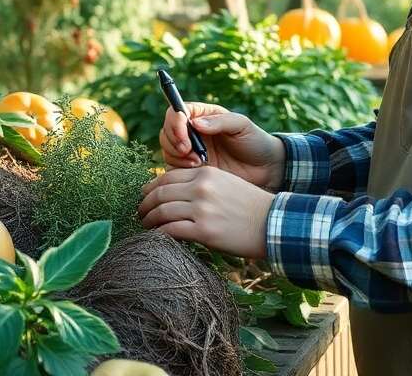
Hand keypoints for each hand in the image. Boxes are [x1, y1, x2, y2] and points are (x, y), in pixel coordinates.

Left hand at [138, 166, 274, 259]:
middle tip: (139, 213)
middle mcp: (200, 187)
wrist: (272, 223)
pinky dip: (159, 234)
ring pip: (161, 212)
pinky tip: (156, 238)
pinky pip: (170, 231)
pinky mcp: (204, 231)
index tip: (145, 196)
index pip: (167, 177)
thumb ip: (201, 184)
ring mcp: (201, 209)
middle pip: (160, 193)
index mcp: (205, 173)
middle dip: (145, 204)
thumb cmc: (249, 206)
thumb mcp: (225, 183)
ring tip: (145, 226)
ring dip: (148, 220)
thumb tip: (174, 194)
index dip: (151, 188)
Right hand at [160, 102, 284, 189]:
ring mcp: (190, 151)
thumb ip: (219, 122)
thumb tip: (194, 123)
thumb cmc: (255, 141)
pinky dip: (180, 170)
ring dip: (177, 156)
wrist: (265, 169)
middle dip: (174, 142)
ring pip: (167, 150)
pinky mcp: (190, 170)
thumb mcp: (241, 125)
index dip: (175, 123)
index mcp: (202, 115)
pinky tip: (198, 171)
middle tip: (190, 152)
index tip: (184, 136)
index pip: (176, 112)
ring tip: (199, 163)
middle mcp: (192, 132)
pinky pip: (173, 168)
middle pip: (166, 131)